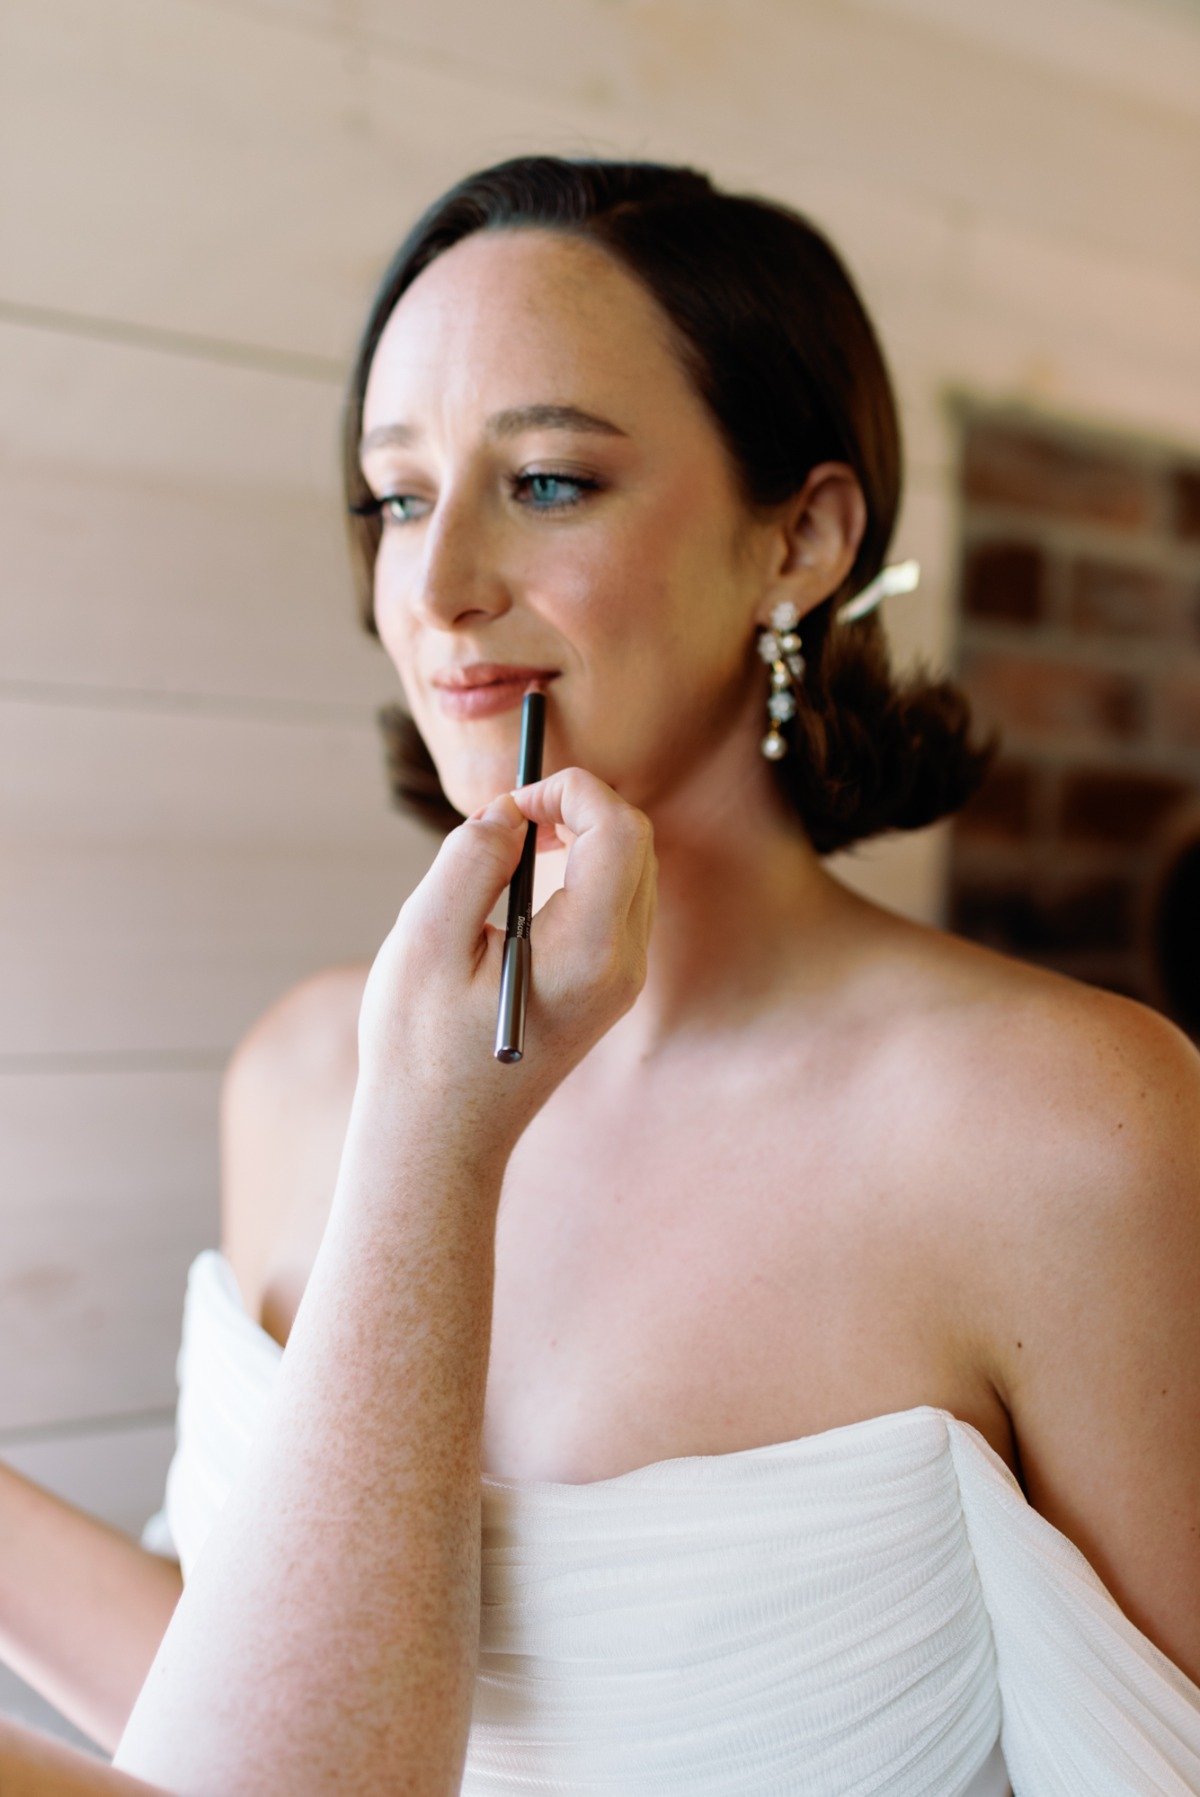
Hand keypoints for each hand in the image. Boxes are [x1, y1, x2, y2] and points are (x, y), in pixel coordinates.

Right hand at [354, 766, 656, 1158]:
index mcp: (588, 950)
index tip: (509, 804)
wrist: (437, 1140)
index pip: (617, 828)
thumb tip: (509, 813)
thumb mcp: (425, 938)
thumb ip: (471, 859)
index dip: (567, 790)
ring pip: (631, 869)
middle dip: (578, 805)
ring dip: (580, 836)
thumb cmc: (419, 1048)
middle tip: (511, 814)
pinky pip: (616, 904)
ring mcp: (621, 983)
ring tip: (513, 845)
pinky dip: (580, 872)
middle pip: (635, 841)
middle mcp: (622, 965)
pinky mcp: (607, 992)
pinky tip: (522, 886)